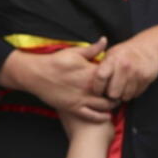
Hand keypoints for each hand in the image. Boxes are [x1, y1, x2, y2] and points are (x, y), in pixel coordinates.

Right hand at [0, 37, 114, 122]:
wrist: (36, 74)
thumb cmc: (55, 61)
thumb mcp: (75, 52)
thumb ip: (93, 49)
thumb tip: (105, 40)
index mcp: (89, 72)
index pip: (112, 76)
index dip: (118, 78)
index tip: (120, 77)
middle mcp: (87, 88)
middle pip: (111, 93)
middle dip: (117, 93)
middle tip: (120, 91)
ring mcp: (80, 99)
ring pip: (104, 106)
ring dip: (111, 105)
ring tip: (114, 102)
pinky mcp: (73, 108)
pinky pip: (90, 116)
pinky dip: (101, 117)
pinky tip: (106, 115)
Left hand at [96, 30, 157, 101]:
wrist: (149, 47)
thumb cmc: (126, 52)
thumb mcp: (112, 54)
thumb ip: (102, 67)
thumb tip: (89, 83)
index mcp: (113, 59)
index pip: (100, 77)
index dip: (97, 88)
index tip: (98, 90)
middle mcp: (124, 66)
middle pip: (112, 93)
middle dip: (111, 94)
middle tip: (111, 91)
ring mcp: (136, 73)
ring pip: (124, 96)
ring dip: (122, 95)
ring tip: (122, 87)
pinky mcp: (146, 78)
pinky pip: (135, 95)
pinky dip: (132, 93)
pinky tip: (131, 85)